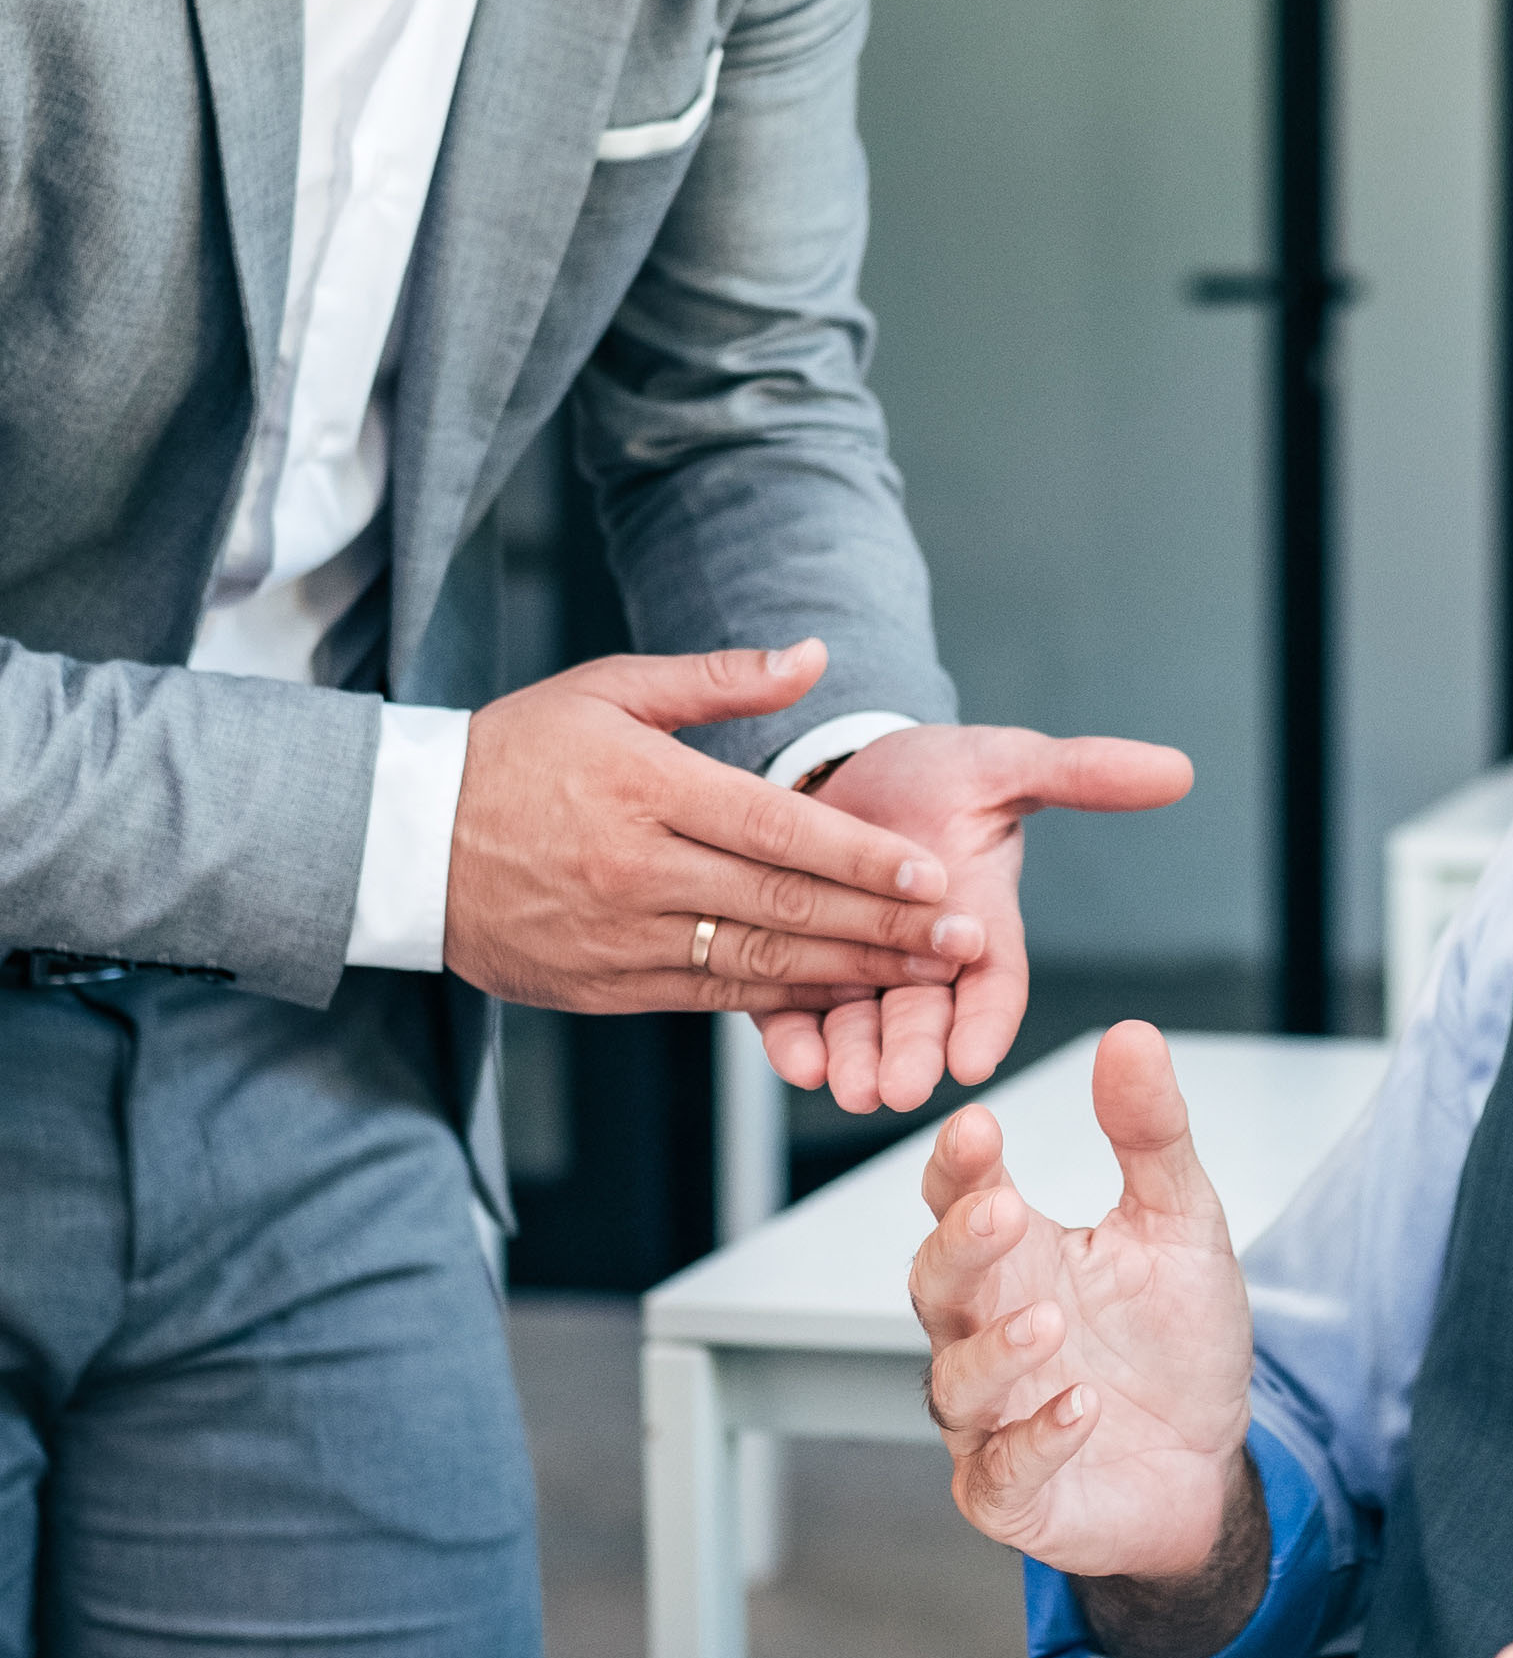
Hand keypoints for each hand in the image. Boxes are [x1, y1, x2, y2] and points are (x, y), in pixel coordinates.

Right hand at [445, 640, 982, 1013]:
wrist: (402, 841)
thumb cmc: (515, 750)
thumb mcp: (610, 688)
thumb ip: (719, 678)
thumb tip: (813, 656)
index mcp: (648, 788)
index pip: (777, 831)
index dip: (863, 859)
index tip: (936, 876)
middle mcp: (639, 870)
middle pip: (785, 907)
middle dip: (886, 927)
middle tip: (964, 941)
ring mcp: (622, 937)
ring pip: (759, 964)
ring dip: (851, 973)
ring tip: (926, 977)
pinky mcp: (607, 987)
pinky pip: (714, 999)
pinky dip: (785, 1002)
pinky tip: (844, 997)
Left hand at [756, 723, 1193, 1115]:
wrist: (844, 764)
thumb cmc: (932, 771)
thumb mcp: (1005, 764)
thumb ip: (1083, 774)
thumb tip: (1175, 770)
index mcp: (980, 922)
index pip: (995, 984)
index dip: (987, 1022)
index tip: (976, 1059)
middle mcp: (921, 958)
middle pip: (925, 1017)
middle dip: (915, 1054)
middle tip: (903, 1090)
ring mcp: (858, 966)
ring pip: (862, 1027)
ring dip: (856, 1060)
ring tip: (849, 1089)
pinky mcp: (795, 963)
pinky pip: (793, 1011)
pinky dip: (794, 1040)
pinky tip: (796, 1060)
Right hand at [909, 1020, 1255, 1582]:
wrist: (1211, 1465)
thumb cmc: (1175, 1343)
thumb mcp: (1181, 1226)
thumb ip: (1151, 1135)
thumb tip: (1130, 1034)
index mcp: (1016, 1257)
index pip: (960, 1198)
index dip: (960, 1163)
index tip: (981, 1125)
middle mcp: (985, 1331)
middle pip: (935, 1281)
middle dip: (961, 1243)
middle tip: (1001, 1207)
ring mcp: (991, 1417)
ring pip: (954, 1380)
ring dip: (995, 1347)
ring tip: (1049, 1317)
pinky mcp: (1012, 1493)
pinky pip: (1002, 1471)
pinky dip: (1035, 1439)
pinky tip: (1078, 1407)